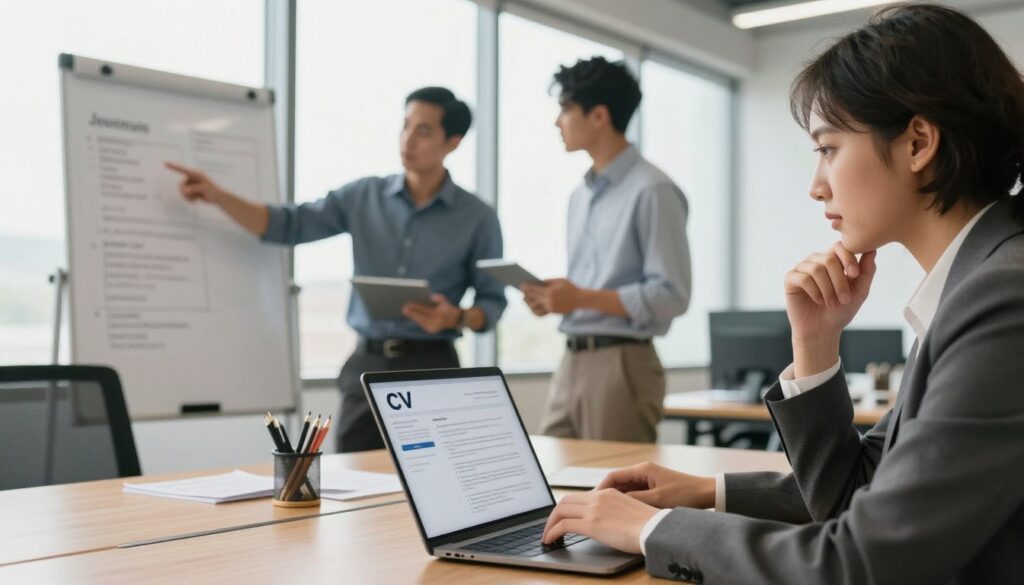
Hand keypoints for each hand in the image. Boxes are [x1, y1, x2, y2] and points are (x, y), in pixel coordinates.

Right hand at [165, 162, 226, 203]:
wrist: (217, 198)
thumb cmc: (213, 191)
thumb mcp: (204, 189)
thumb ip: (194, 189)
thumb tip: (185, 191)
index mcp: (196, 174)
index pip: (182, 170)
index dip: (173, 167)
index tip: (165, 163)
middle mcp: (192, 179)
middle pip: (181, 184)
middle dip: (184, 192)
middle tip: (191, 196)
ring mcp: (192, 185)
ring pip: (182, 191)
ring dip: (187, 197)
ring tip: (195, 200)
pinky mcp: (192, 191)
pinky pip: (185, 196)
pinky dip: (189, 199)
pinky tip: (196, 201)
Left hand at [402, 294, 460, 333]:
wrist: (455, 319)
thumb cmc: (447, 307)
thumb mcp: (444, 300)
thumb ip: (439, 298)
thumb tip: (432, 297)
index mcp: (440, 315)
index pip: (425, 311)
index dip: (416, 307)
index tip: (408, 304)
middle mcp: (436, 323)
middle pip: (421, 317)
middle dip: (412, 313)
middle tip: (403, 308)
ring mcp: (433, 328)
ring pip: (420, 321)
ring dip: (412, 316)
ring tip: (404, 310)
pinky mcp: (430, 330)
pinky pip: (421, 323)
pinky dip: (415, 318)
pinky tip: (409, 314)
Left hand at [521, 278, 580, 314]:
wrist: (579, 299)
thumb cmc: (569, 287)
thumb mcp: (559, 280)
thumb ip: (547, 281)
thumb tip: (536, 282)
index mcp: (550, 291)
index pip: (534, 289)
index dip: (526, 287)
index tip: (521, 284)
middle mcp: (549, 300)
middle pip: (533, 297)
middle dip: (526, 294)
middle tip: (522, 290)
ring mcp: (550, 308)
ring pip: (534, 307)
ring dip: (528, 303)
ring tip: (525, 299)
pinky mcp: (552, 312)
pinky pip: (540, 313)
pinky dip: (534, 310)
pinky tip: (531, 306)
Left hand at [542, 489, 658, 554]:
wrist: (655, 529)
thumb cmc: (649, 526)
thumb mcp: (630, 511)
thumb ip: (615, 511)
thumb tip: (608, 522)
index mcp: (608, 493)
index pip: (580, 496)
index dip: (568, 507)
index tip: (563, 517)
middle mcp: (599, 497)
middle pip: (566, 500)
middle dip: (554, 514)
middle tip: (551, 526)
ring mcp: (594, 509)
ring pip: (561, 510)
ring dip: (550, 523)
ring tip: (547, 536)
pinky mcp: (591, 524)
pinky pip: (563, 525)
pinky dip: (553, 532)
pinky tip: (551, 540)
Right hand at [596, 462, 715, 509]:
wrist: (706, 493)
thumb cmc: (684, 495)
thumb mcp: (657, 500)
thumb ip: (635, 500)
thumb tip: (614, 503)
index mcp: (642, 470)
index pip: (613, 476)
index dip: (600, 489)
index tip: (591, 501)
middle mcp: (643, 471)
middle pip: (617, 482)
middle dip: (606, 495)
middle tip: (595, 509)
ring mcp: (648, 479)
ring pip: (625, 489)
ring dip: (616, 499)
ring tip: (605, 513)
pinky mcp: (653, 487)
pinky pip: (634, 493)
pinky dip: (627, 502)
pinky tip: (622, 513)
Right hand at [785, 242, 876, 375]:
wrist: (822, 330)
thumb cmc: (841, 310)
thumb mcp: (860, 291)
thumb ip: (867, 271)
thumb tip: (873, 249)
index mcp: (832, 260)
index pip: (839, 246)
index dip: (848, 258)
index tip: (854, 275)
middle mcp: (815, 261)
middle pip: (829, 259)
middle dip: (840, 281)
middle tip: (844, 299)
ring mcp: (801, 269)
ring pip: (816, 269)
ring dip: (828, 290)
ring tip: (831, 304)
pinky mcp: (790, 279)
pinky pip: (803, 279)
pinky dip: (814, 292)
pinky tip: (818, 301)